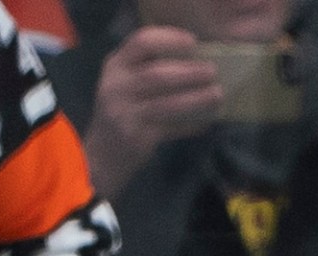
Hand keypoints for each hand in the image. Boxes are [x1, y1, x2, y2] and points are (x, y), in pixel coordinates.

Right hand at [83, 26, 222, 195]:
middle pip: (158, 74)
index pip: (142, 42)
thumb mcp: (124, 82)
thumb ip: (148, 67)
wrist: (100, 155)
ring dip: (197, 99)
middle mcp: (117, 87)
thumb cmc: (121, 111)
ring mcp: (125, 115)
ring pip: (168, 103)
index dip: (170, 39)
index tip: (192, 43)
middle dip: (190, 73)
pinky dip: (191, 125)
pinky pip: (171, 129)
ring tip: (217, 95)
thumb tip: (196, 58)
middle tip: (212, 72)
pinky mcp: (137, 139)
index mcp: (115, 66)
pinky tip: (205, 122)